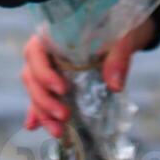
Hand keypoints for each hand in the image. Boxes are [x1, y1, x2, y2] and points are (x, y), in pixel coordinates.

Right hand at [21, 19, 155, 138]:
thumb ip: (118, 57)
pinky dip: (39, 112)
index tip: (63, 89)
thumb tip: (114, 85)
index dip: (44, 72)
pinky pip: (42, 97)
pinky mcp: (57, 82)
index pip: (35, 52)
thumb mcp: (123, 37)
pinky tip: (35, 126)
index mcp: (55, 32)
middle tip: (65, 116)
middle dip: (44, 100)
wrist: (127, 31)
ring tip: (59, 132)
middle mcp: (47, 49)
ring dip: (43, 112)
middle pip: (32, 75)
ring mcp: (50, 67)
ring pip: (35, 90)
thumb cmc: (121, 27)